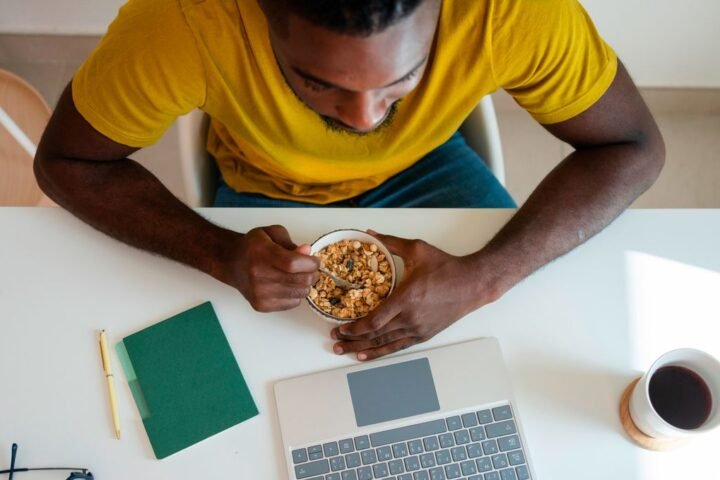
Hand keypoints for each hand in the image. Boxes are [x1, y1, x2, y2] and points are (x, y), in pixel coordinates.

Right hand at [220, 225, 319, 311]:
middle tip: (309, 268)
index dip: (310, 263)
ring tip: (297, 276)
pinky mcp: (261, 305)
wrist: (231, 263)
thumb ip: (291, 243)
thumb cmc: (253, 247)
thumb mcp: (272, 234)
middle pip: (300, 281)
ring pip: (300, 294)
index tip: (314, 261)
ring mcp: (259, 293)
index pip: (293, 263)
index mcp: (261, 253)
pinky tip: (286, 285)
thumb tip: (307, 252)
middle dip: (312, 273)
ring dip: (305, 284)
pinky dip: (295, 294)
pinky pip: (293, 303)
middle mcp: (258, 275)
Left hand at [331, 230, 500, 360]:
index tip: (341, 327)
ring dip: (364, 349)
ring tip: (346, 351)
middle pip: (376, 336)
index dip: (355, 328)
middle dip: (353, 340)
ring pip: (385, 344)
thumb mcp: (417, 250)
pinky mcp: (425, 335)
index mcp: (407, 298)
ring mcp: (418, 329)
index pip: (375, 321)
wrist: (473, 283)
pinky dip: (381, 352)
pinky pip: (398, 346)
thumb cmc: (446, 267)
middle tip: (335, 341)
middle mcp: (411, 318)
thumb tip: (370, 234)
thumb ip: (391, 243)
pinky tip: (368, 355)